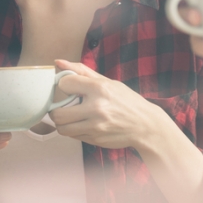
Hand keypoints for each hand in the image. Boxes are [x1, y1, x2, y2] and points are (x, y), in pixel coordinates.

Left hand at [49, 60, 168, 150]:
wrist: (145, 125)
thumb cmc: (126, 101)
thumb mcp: (107, 81)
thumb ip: (81, 71)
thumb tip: (58, 62)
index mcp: (99, 88)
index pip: (64, 84)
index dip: (64, 86)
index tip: (70, 88)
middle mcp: (96, 108)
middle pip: (58, 113)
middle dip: (57, 109)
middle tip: (64, 106)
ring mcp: (96, 127)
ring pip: (62, 128)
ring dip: (63, 123)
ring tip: (71, 117)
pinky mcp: (96, 140)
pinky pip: (73, 136)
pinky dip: (74, 131)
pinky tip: (83, 124)